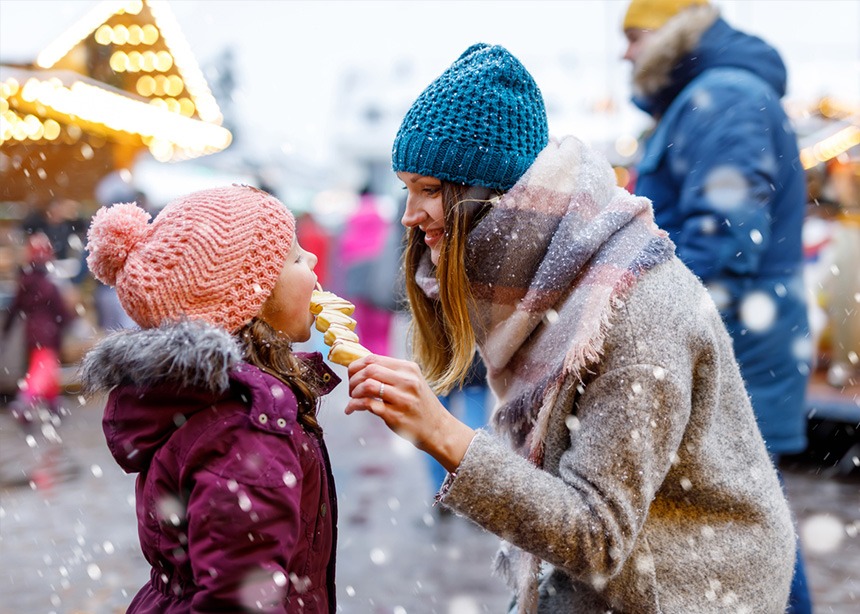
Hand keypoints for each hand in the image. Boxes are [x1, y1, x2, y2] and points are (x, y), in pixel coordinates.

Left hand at [345, 354, 475, 472]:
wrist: (438, 429)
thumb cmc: (419, 404)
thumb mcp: (411, 382)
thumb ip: (390, 373)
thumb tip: (360, 367)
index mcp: (409, 369)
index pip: (374, 358)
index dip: (356, 366)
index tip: (351, 374)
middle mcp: (407, 381)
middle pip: (369, 370)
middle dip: (353, 379)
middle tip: (351, 389)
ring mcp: (402, 399)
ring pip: (367, 385)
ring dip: (353, 392)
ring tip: (353, 398)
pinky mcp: (396, 416)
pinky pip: (368, 405)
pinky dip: (354, 405)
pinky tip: (351, 409)